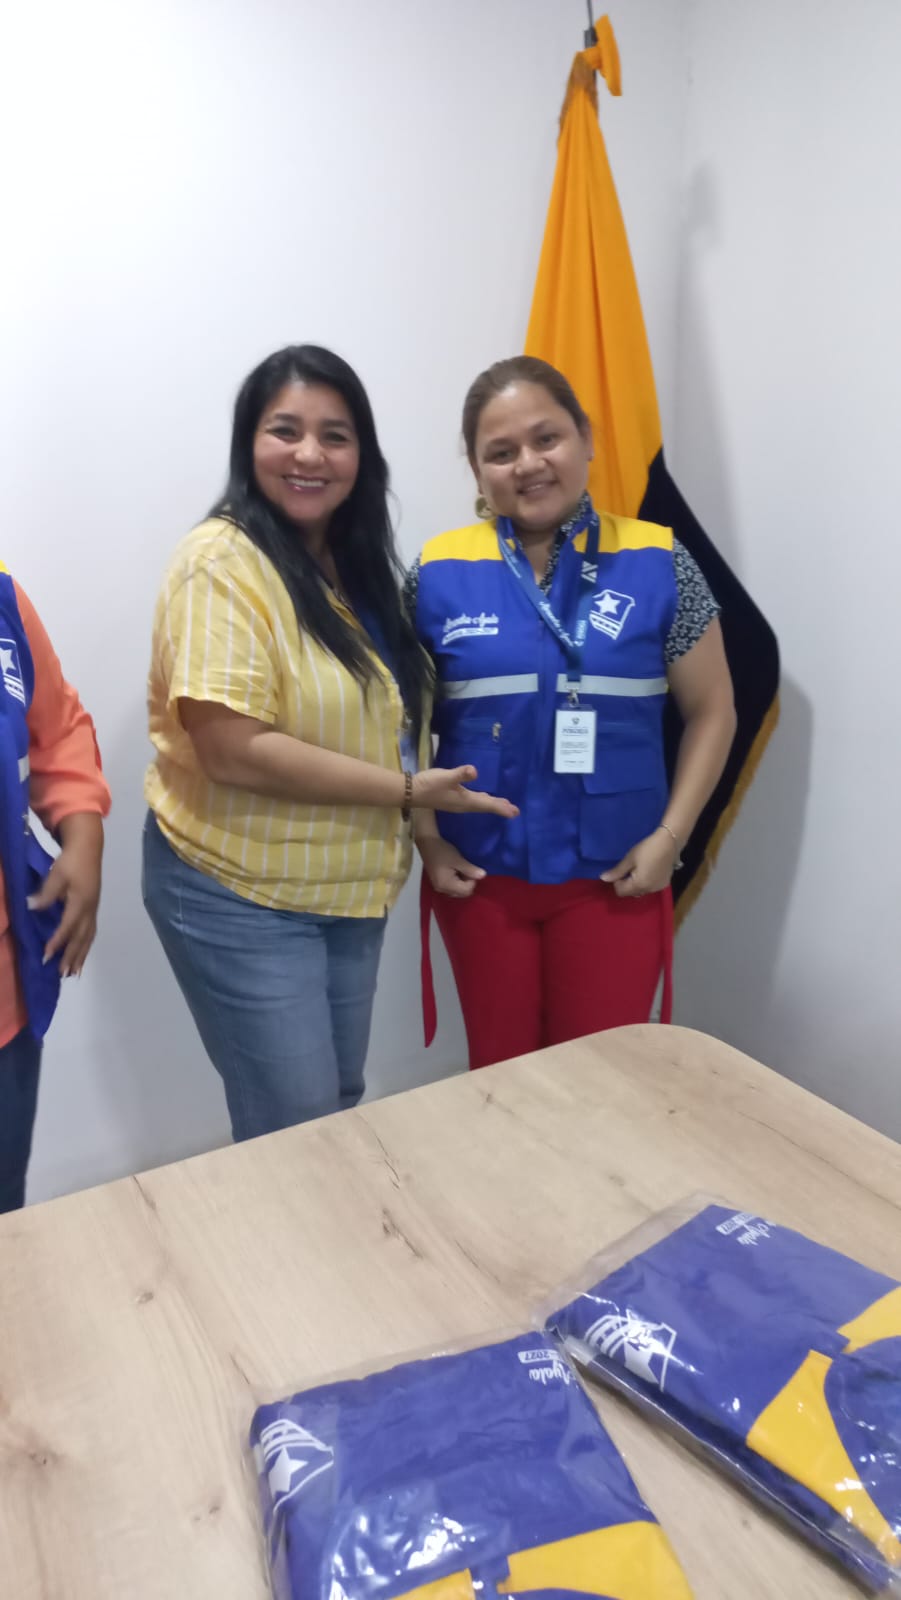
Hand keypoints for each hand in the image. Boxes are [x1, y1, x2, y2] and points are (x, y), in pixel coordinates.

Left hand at [28, 813, 102, 976]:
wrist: (89, 847)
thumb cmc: (71, 860)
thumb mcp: (57, 873)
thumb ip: (46, 892)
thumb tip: (32, 906)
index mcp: (81, 902)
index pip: (67, 926)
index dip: (57, 942)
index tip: (46, 956)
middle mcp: (89, 909)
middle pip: (80, 937)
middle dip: (71, 956)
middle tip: (62, 974)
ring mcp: (93, 910)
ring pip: (88, 938)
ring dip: (80, 956)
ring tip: (73, 974)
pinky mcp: (93, 908)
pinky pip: (90, 933)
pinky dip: (86, 947)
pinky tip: (81, 955)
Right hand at [411, 766, 518, 817]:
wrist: (409, 792)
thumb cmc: (428, 784)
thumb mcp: (445, 777)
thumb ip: (460, 774)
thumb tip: (474, 771)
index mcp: (465, 800)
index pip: (487, 804)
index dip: (501, 807)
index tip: (515, 812)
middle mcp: (463, 804)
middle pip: (485, 806)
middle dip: (500, 807)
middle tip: (515, 811)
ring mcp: (457, 803)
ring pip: (479, 804)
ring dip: (492, 805)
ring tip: (504, 805)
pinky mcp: (452, 799)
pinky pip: (473, 802)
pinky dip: (482, 801)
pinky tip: (482, 797)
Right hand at [418, 835, 485, 897]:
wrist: (427, 843)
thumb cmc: (442, 851)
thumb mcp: (458, 860)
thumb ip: (470, 870)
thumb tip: (483, 876)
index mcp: (446, 885)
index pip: (467, 890)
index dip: (472, 880)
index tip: (469, 868)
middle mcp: (442, 890)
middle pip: (462, 893)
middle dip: (467, 882)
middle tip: (464, 868)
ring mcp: (439, 887)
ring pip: (458, 890)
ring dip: (462, 881)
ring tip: (459, 868)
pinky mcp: (438, 883)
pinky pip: (452, 887)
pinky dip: (457, 881)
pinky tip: (454, 870)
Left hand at [601, 828, 678, 898]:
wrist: (669, 842)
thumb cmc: (647, 849)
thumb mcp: (630, 859)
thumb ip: (617, 871)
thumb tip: (603, 878)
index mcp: (639, 885)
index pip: (621, 892)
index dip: (617, 882)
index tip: (620, 869)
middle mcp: (649, 890)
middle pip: (631, 893)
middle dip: (627, 883)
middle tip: (629, 868)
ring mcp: (658, 888)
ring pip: (641, 891)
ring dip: (637, 883)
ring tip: (639, 868)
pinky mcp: (665, 884)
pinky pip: (650, 887)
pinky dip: (646, 882)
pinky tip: (649, 870)